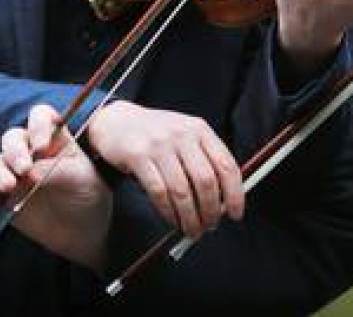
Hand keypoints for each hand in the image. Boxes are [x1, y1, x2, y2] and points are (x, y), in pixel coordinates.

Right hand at [0, 104, 110, 270]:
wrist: (81, 232)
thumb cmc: (88, 196)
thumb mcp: (82, 181)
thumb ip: (58, 172)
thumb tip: (30, 172)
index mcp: (55, 139)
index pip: (41, 117)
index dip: (38, 125)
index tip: (41, 147)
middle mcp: (31, 151)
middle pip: (12, 139)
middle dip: (15, 152)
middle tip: (24, 170)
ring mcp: (14, 173)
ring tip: (9, 187)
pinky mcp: (2, 197)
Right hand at [85, 100, 244, 240]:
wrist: (116, 121)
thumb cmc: (156, 133)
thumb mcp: (185, 135)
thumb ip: (204, 160)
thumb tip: (224, 199)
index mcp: (200, 129)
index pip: (227, 165)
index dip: (235, 194)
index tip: (236, 213)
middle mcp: (182, 135)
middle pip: (206, 181)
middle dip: (211, 210)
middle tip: (210, 226)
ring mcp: (159, 145)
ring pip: (182, 191)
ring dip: (190, 217)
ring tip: (193, 230)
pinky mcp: (138, 156)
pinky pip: (158, 192)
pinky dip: (168, 212)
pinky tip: (173, 221)